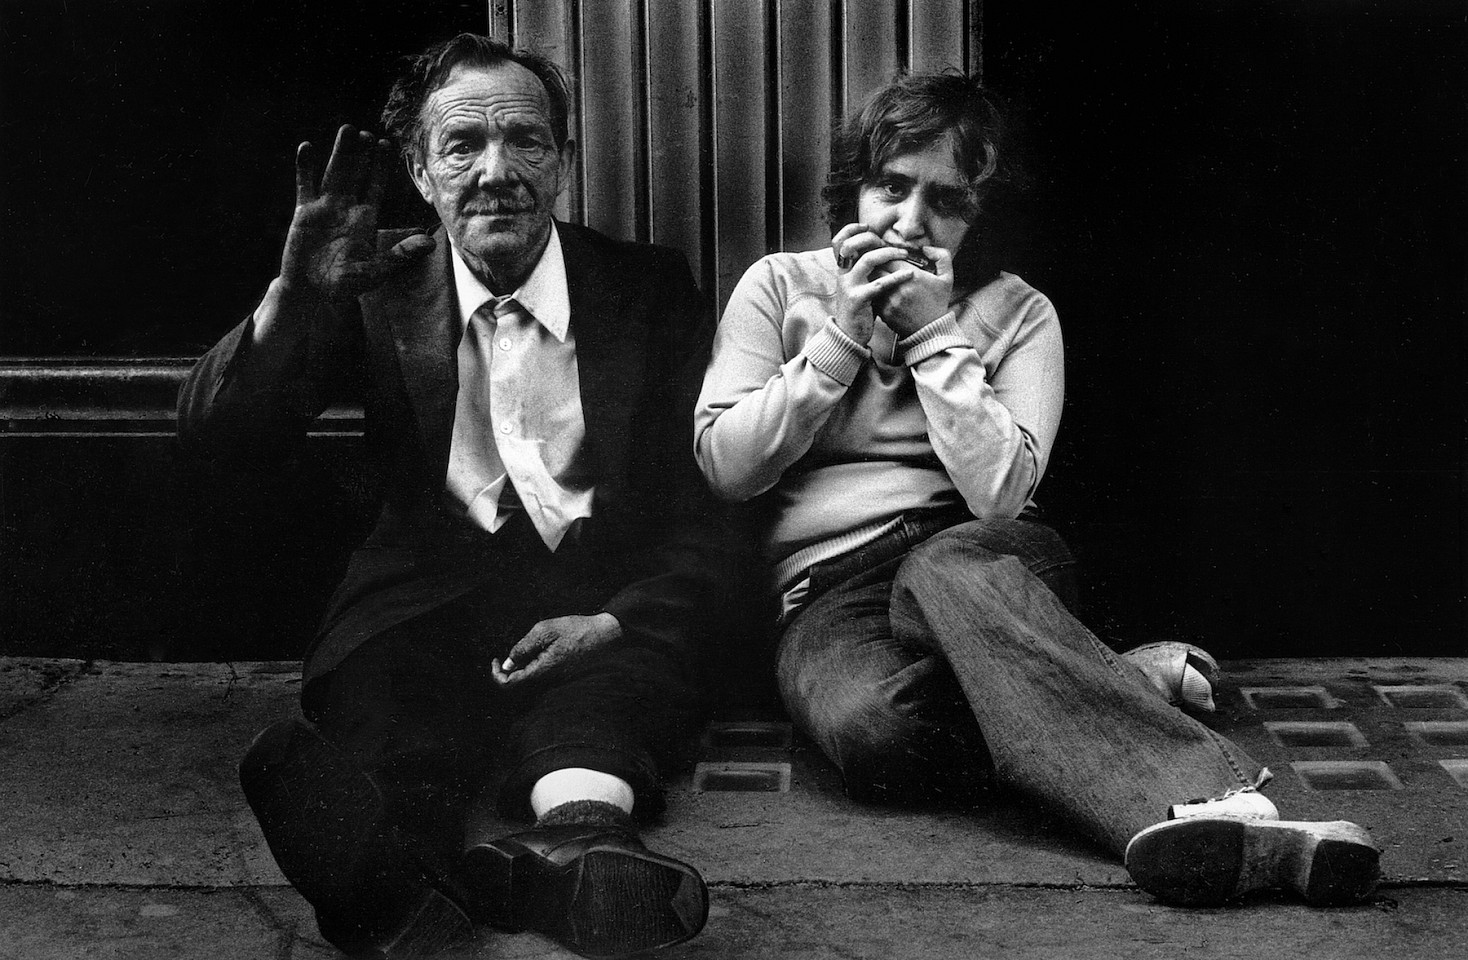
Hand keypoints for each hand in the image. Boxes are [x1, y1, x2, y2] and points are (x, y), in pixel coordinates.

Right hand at [278, 125, 434, 305]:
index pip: (375, 186)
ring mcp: (325, 208)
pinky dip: (305, 167)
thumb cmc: (345, 286)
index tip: (386, 145)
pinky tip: (307, 147)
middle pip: (355, 174)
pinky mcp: (304, 213)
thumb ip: (400, 256)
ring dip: (339, 152)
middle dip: (361, 154)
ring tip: (346, 129)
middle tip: (366, 132)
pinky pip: (305, 185)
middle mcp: (346, 208)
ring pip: (333, 173)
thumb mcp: (376, 272)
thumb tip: (431, 243)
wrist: (313, 292)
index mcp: (365, 219)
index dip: (380, 167)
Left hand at [492, 613, 623, 685]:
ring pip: (529, 680)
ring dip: (521, 667)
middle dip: (507, 670)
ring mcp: (556, 680)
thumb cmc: (577, 629)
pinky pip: (539, 675)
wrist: (605, 635)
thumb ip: (524, 646)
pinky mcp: (561, 676)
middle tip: (506, 654)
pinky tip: (539, 648)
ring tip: (528, 646)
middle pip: (518, 685)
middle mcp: (549, 680)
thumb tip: (507, 663)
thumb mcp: (546, 630)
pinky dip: (532, 665)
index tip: (495, 659)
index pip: (510, 685)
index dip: (496, 675)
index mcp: (543, 670)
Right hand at [830, 223, 913, 345]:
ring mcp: (849, 286)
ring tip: (905, 255)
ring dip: (889, 254)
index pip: (839, 241)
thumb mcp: (857, 286)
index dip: (851, 230)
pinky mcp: (858, 299)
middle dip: (873, 239)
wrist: (848, 335)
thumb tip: (880, 253)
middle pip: (852, 245)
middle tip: (891, 244)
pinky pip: (880, 283)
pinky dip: (897, 277)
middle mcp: (843, 275)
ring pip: (868, 260)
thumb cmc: (858, 309)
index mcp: (842, 270)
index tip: (868, 227)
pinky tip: (910, 275)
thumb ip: (864, 270)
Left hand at [871, 245, 955, 338]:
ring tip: (877, 274)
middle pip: (878, 267)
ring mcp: (889, 301)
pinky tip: (877, 289)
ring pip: (872, 281)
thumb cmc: (938, 302)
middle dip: (878, 264)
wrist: (931, 330)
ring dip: (874, 277)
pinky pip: (873, 295)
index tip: (892, 256)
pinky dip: (873, 291)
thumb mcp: (947, 277)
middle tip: (881, 263)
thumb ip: (941, 257)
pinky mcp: (883, 312)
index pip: (891, 257)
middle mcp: (899, 288)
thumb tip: (925, 248)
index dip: (889, 254)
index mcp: (913, 276)